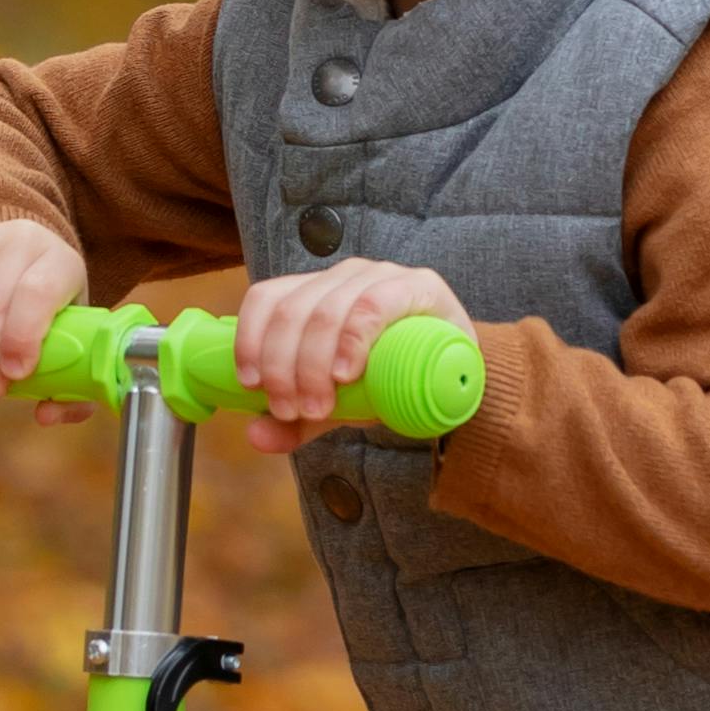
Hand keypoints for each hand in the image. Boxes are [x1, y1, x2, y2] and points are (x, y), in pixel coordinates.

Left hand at [239, 257, 472, 450]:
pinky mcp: (416, 285)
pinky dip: (351, 339)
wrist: (458, 380)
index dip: (250, 338)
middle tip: (291, 410)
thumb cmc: (391, 382)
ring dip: (312, 364)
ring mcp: (379, 276)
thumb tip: (255, 434)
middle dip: (282, 367)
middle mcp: (342, 276)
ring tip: (318, 406)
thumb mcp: (337, 405)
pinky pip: (371, 305)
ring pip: (325, 311)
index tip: (251, 385)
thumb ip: (296, 421)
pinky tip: (346, 372)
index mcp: (314, 292)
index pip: (267, 298)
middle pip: (292, 312)